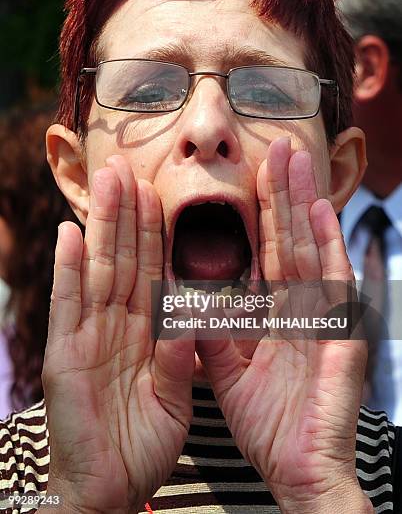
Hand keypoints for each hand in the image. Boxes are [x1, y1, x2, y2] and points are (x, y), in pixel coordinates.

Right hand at [42, 155, 194, 512]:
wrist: (106, 493)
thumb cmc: (139, 445)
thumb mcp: (173, 396)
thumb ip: (179, 353)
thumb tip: (191, 312)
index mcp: (144, 334)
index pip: (152, 271)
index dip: (155, 232)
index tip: (159, 193)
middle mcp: (114, 326)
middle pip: (123, 259)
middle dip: (127, 213)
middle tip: (128, 168)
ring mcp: (87, 337)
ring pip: (98, 270)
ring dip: (102, 226)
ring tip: (106, 183)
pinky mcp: (65, 357)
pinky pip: (68, 307)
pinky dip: (67, 271)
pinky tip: (70, 234)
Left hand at [197, 137, 371, 511]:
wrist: (298, 471)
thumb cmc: (268, 425)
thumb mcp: (228, 372)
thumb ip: (211, 334)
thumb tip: (189, 299)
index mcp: (275, 315)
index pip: (265, 254)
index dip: (258, 216)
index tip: (248, 178)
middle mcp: (301, 307)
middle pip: (288, 240)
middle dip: (281, 194)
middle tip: (276, 147)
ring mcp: (324, 317)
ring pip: (310, 249)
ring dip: (302, 204)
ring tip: (294, 161)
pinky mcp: (341, 334)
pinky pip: (334, 284)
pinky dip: (328, 246)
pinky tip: (321, 210)